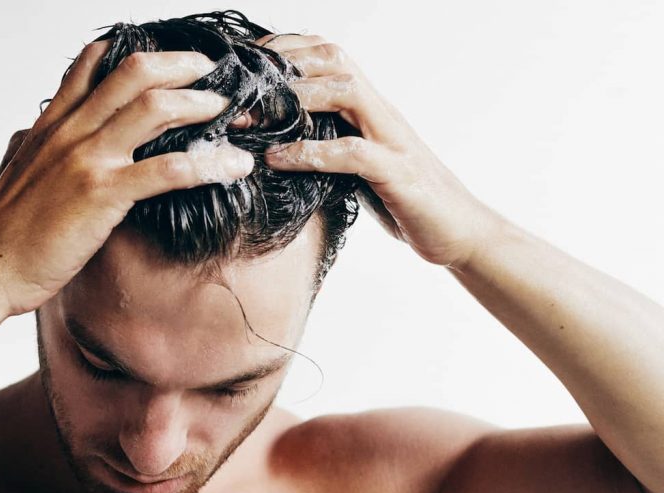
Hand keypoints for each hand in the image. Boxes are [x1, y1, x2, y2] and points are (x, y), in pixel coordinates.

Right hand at [0, 41, 255, 315]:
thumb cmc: (0, 232)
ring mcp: (87, 160)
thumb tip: (31, 131)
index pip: (93, 65)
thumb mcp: (12, 171)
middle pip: (134, 73)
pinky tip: (232, 167)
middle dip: (181, 66)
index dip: (137, 54)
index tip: (171, 61)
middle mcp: (71, 132)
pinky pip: (166, 169)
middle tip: (210, 75)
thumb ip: (31, 145)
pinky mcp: (102, 195)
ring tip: (228, 111)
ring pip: (155, 109)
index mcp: (51, 126)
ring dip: (200, 105)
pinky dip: (208, 164)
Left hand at [259, 34, 504, 267]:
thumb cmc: (403, 200)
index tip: (243, 65)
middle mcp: (381, 115)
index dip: (286, 52)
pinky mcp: (398, 174)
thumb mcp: (355, 169)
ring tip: (252, 117)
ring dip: (296, 98)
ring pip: (347, 92)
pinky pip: (353, 153)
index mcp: (369, 110)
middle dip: (284, 64)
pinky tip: (279, 159)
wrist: (460, 233)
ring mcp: (392, 141)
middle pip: (335, 60)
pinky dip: (312, 153)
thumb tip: (270, 147)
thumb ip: (325, 148)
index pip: (328, 57)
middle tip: (238, 86)